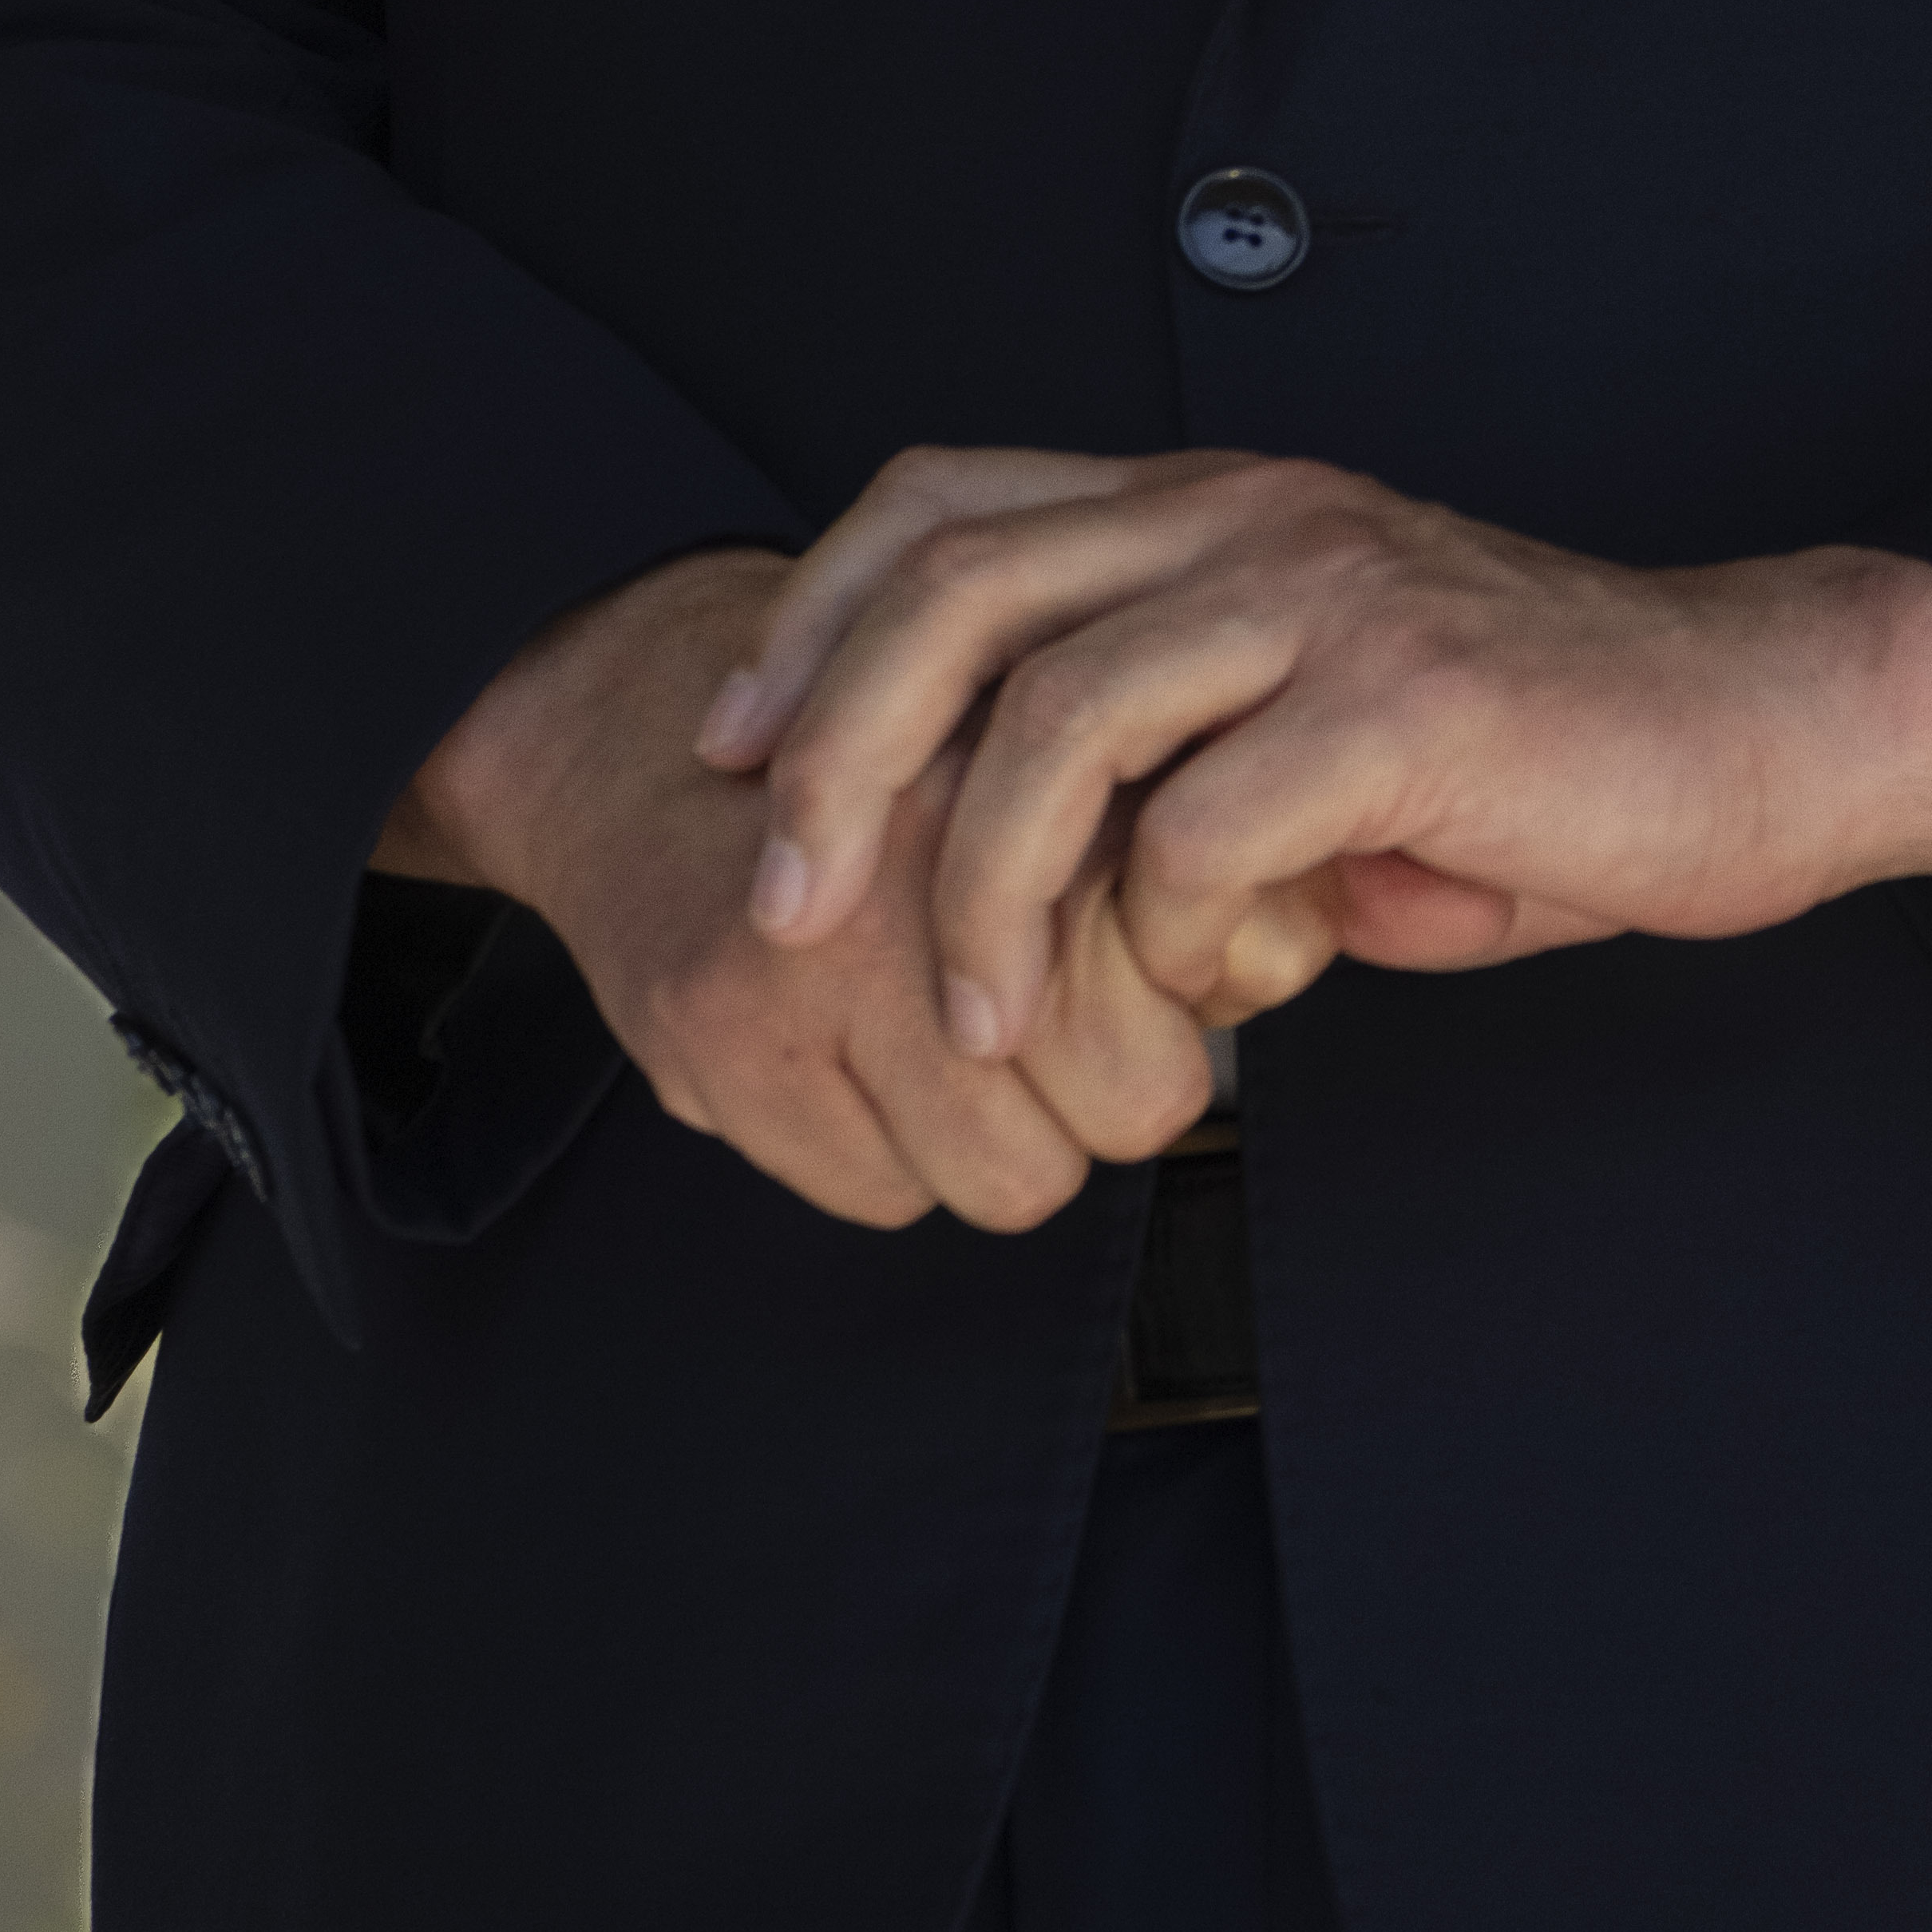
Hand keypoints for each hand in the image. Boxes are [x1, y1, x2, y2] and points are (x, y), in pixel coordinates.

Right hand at [383, 536, 1223, 1235]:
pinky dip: (884, 1151)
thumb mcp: (1070, 751)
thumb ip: (1196, 835)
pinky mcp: (719, 1032)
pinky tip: (854, 1053)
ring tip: (948, 1034)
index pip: (1210, 965)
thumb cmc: (892, 764)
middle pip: (1130, 1102)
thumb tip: (1288, 946)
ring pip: (1011, 1177)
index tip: (1135, 959)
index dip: (1188, 995)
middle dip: (1109, 1085)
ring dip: (1001, 1135)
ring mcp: (817, 943)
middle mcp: (933, 837)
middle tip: (1048, 1020)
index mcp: (1045, 743)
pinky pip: (882, 1199)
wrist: (643, 732)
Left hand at [692, 448, 1931, 1064]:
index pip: (941, 500)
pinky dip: (1177, 939)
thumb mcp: (1320, 728)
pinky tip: (1228, 994)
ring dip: (984, 893)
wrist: (1761, 731)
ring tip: (987, 1021)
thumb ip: (1177, 759)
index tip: (733, 753)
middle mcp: (1250, 515)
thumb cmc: (1542, 758)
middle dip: (825, 759)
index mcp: (1216, 506)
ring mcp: (1325, 595)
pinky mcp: (1400, 701)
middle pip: (952, 590)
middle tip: (784, 909)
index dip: (811, 619)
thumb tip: (1032, 881)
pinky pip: (1203, 830)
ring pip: (1054, 717)